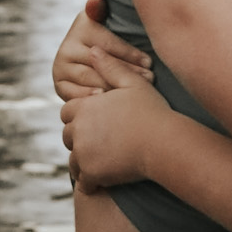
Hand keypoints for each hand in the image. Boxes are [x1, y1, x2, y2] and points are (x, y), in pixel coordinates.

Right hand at [52, 0, 153, 101]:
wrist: (89, 55)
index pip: (109, 43)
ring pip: (90, 78)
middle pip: (101, 62)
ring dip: (113, 86)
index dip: (130, 53)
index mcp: (82, 27)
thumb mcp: (108, 20)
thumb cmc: (110, 37)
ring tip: (133, 91)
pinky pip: (74, 93)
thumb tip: (94, 2)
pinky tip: (106, 100)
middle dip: (127, 71)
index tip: (149, 62)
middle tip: (148, 79)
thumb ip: (102, 10)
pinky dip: (89, 97)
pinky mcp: (59, 83)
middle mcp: (67, 46)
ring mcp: (61, 66)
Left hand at [60, 51, 171, 191]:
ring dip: (85, 161)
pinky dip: (91, 181)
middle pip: (68, 136)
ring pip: (74, 160)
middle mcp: (79, 130)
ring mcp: (83, 154)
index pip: (68, 112)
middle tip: (102, 141)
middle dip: (80, 138)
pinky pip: (83, 182)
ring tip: (105, 160)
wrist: (164, 143)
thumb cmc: (152, 111)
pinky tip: (105, 178)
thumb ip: (111, 66)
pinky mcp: (91, 174)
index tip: (98, 121)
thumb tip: (92, 49)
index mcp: (85, 107)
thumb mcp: (133, 83)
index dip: (81, 116)